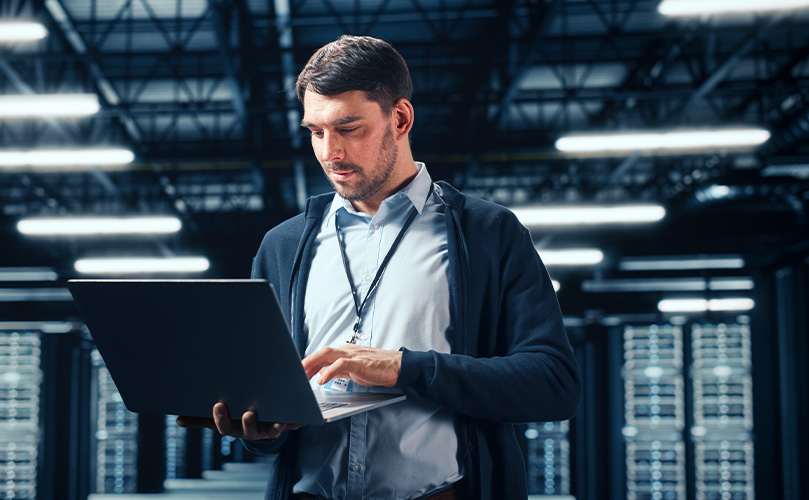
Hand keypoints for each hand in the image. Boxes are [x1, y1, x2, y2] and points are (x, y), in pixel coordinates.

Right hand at [176, 402, 301, 439]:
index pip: (222, 425)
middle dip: (244, 422)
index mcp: (233, 427)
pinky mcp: (284, 426)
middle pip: (245, 430)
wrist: (263, 423)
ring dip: (275, 426)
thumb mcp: (220, 419)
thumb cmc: (238, 418)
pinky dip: (296, 423)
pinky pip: (291, 425)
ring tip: (275, 419)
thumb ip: (201, 419)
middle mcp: (251, 431)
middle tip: (241, 411)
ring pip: (272, 430)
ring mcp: (268, 430)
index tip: (218, 404)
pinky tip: (301, 419)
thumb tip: (178, 420)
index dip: (220, 417)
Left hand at [302, 344, 401, 387]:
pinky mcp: (359, 362)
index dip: (309, 363)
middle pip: (321, 352)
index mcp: (345, 352)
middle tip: (294, 372)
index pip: (323, 355)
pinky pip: (340, 364)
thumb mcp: (354, 371)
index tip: (299, 372)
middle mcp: (347, 351)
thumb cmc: (378, 368)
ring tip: (302, 374)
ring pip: (327, 354)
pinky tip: (322, 380)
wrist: (399, 366)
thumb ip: (339, 371)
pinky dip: (329, 371)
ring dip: (313, 363)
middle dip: (306, 362)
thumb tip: (323, 374)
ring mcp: (353, 355)